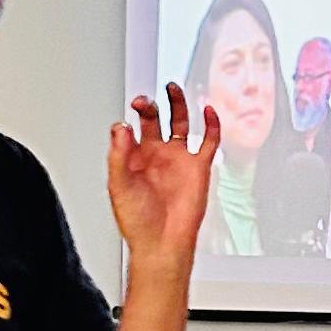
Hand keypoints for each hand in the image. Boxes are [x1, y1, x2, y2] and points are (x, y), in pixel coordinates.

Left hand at [109, 85, 219, 269]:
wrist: (162, 243)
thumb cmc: (138, 221)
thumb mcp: (119, 185)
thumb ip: (119, 155)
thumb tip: (121, 127)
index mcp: (134, 158)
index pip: (131, 127)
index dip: (130, 118)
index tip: (130, 114)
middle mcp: (156, 155)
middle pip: (155, 119)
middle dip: (150, 105)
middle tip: (146, 100)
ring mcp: (178, 159)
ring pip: (180, 123)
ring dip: (177, 104)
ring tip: (171, 88)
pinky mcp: (198, 167)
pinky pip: (208, 141)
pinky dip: (211, 125)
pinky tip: (208, 110)